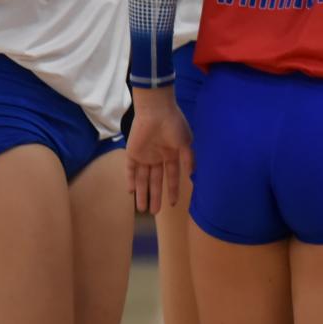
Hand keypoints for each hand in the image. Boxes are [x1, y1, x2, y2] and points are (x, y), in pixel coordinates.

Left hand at [126, 87, 192, 214]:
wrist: (156, 110)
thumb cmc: (173, 124)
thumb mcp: (185, 142)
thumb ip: (188, 159)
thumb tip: (192, 175)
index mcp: (171, 154)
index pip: (172, 176)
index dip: (173, 190)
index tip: (174, 203)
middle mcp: (157, 157)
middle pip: (155, 181)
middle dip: (155, 197)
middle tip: (155, 212)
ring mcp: (144, 155)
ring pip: (142, 179)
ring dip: (142, 193)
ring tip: (143, 209)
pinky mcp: (132, 152)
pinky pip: (130, 169)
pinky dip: (130, 179)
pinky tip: (130, 191)